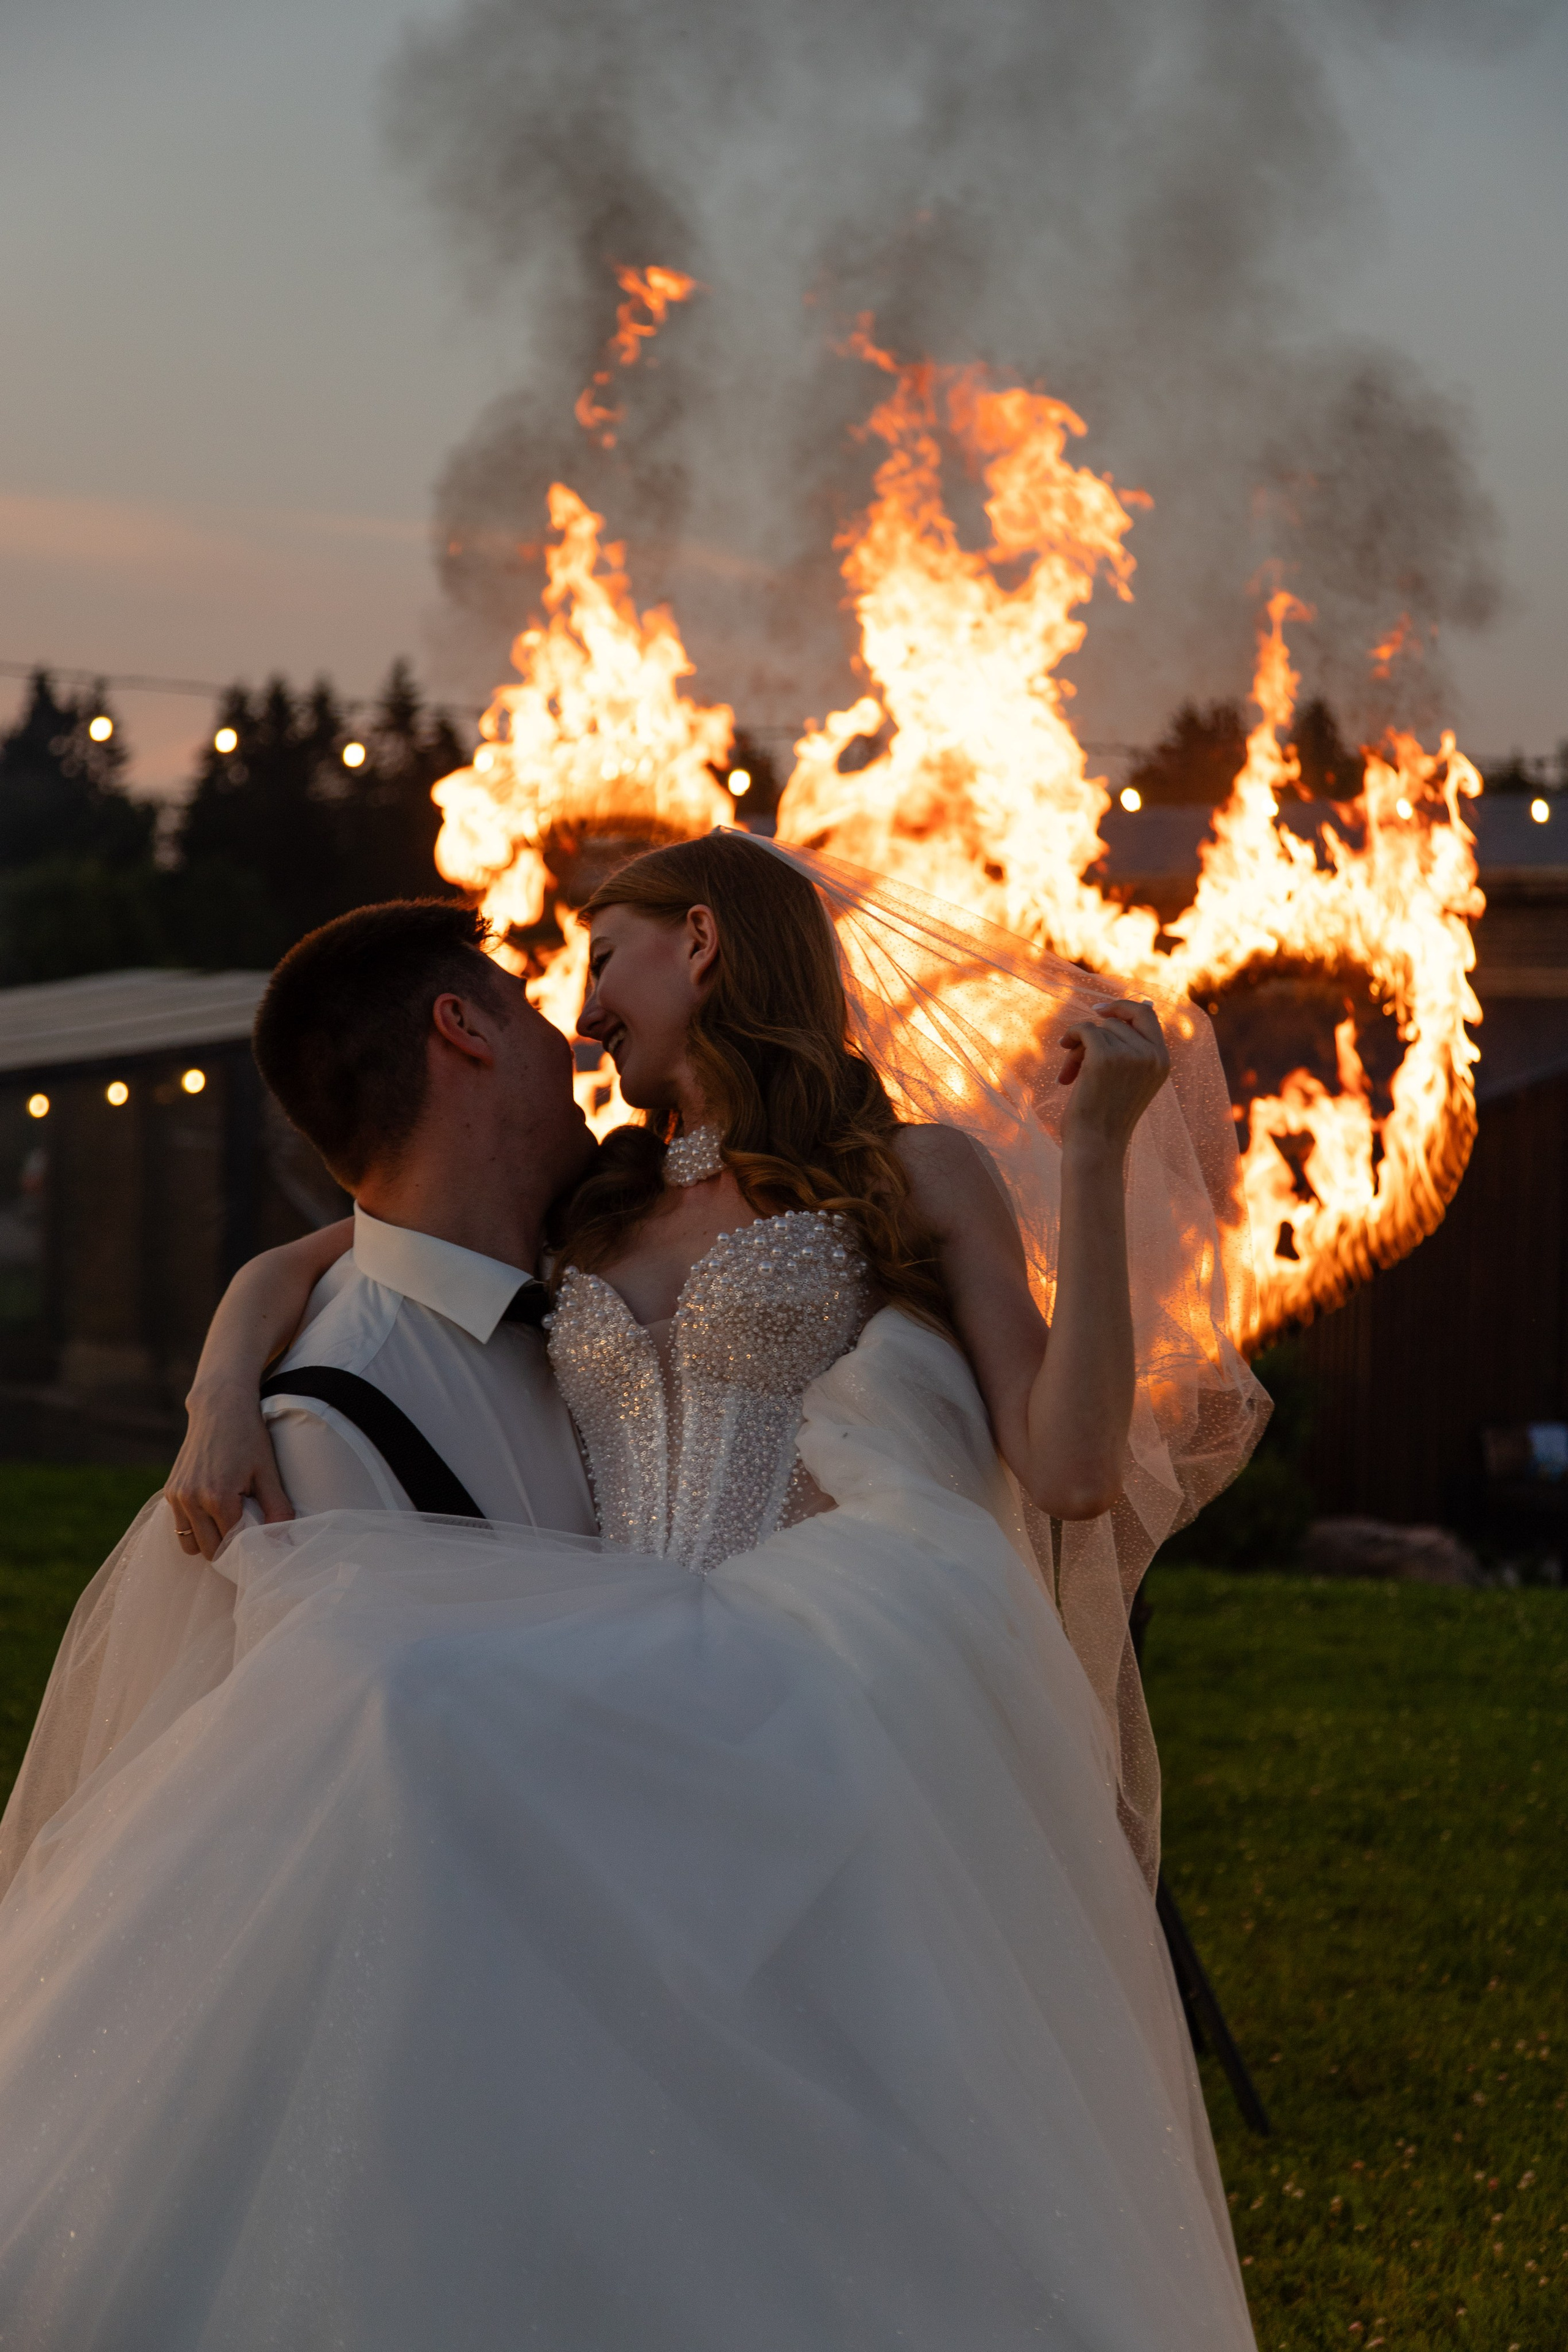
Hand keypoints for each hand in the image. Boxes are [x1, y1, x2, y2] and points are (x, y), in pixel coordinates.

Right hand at [164, 1381, 293, 1560]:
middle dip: (227, 1549)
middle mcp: (191, 1500)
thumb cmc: (249, 1438)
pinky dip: (195, 1527)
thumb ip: (277, 1509)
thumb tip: (284, 1543)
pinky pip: (180, 1526)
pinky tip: (214, 1511)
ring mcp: (177, 1496)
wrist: (219, 1408)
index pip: (230, 1546)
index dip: (246, 1550)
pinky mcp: (170, 1491)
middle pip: (209, 1551)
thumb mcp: (268, 1472)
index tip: (258, 1546)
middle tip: (245, 1535)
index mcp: (218, 1498)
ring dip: (208, 1541)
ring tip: (228, 1523)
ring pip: (189, 1544)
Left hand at [1057, 998, 1169, 1153]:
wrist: (1096, 1145)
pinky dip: (1071, 1036)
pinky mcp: (1105, 1056)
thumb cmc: (1107, 1117)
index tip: (1097, 1011)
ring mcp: (1130, 1054)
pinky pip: (1084, 1029)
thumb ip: (1134, 1045)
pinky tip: (1064, 1052)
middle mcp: (1152, 1055)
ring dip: (1079, 1048)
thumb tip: (1138, 1003)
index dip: (1121, 1007)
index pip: (1146, 1014)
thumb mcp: (1131, 1078)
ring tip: (1072, 1075)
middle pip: (1115, 1022)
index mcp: (1162, 1060)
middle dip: (1093, 1036)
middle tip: (1077, 1057)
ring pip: (1097, 1028)